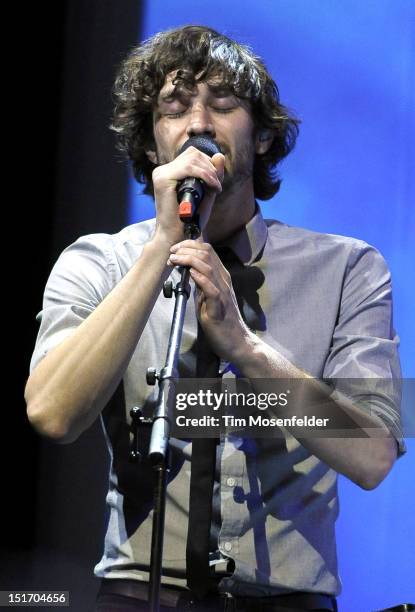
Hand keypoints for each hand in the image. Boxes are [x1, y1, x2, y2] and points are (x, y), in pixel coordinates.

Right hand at [152, 147, 224, 245]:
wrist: (178, 236)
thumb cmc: (190, 218)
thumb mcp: (206, 193)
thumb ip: (213, 175)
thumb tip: (220, 155)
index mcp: (170, 172)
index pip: (192, 155)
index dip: (209, 163)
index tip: (216, 181)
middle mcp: (162, 170)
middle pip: (193, 154)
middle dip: (211, 168)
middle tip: (217, 186)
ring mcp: (161, 174)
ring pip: (192, 159)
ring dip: (210, 172)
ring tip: (215, 188)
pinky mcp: (162, 179)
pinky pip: (188, 168)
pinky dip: (205, 175)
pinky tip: (212, 187)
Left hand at [168, 240, 251, 361]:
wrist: (235, 341)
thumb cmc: (221, 320)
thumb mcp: (207, 296)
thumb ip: (200, 282)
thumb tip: (186, 270)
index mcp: (221, 277)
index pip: (208, 251)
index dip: (190, 245)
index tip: (175, 249)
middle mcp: (224, 281)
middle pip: (207, 254)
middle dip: (186, 249)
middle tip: (172, 253)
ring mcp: (223, 294)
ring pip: (208, 268)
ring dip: (189, 260)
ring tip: (174, 259)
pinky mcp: (219, 308)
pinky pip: (212, 290)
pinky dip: (201, 279)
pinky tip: (190, 273)